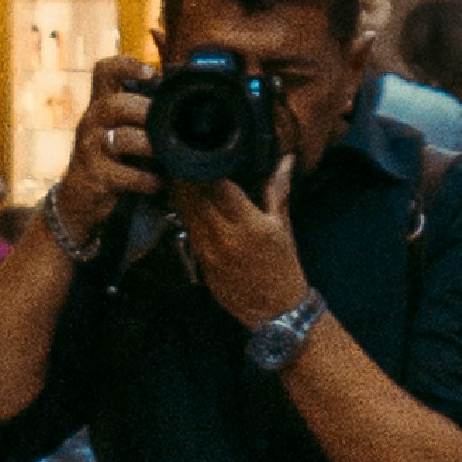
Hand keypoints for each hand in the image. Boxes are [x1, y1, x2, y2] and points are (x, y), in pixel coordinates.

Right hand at [53, 60, 156, 247]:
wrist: (81, 197)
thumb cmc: (112, 158)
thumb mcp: (121, 129)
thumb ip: (143, 113)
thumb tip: (183, 97)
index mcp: (101, 105)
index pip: (103, 71)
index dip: (125, 65)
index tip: (151, 74)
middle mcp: (91, 121)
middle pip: (114, 104)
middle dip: (144, 112)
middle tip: (167, 125)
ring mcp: (90, 149)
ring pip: (120, 138)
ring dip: (150, 146)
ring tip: (167, 156)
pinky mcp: (95, 176)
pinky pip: (126, 174)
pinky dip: (148, 180)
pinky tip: (158, 183)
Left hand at [181, 154, 310, 336]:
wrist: (276, 313)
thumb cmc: (284, 269)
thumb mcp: (284, 227)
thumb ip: (277, 190)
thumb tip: (284, 160)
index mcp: (249, 225)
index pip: (216, 185)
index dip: (204, 165)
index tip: (200, 147)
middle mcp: (225, 236)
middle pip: (194, 195)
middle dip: (186, 174)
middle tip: (181, 152)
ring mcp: (208, 250)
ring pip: (184, 210)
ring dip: (179, 190)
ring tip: (177, 170)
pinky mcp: (199, 261)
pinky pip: (186, 228)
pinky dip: (184, 211)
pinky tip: (183, 198)